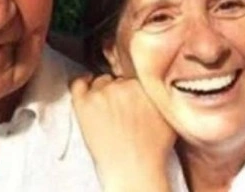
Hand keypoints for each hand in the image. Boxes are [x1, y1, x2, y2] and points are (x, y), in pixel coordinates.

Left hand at [70, 74, 175, 191]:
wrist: (134, 169)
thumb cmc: (151, 150)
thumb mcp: (167, 116)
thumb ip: (159, 95)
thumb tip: (153, 88)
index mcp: (145, 85)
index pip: (134, 74)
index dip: (131, 87)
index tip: (129, 96)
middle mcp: (123, 85)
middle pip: (116, 79)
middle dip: (118, 92)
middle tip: (119, 109)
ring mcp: (102, 93)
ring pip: (99, 82)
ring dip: (101, 92)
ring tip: (106, 111)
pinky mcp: (83, 103)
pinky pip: (77, 84)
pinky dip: (80, 84)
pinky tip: (85, 92)